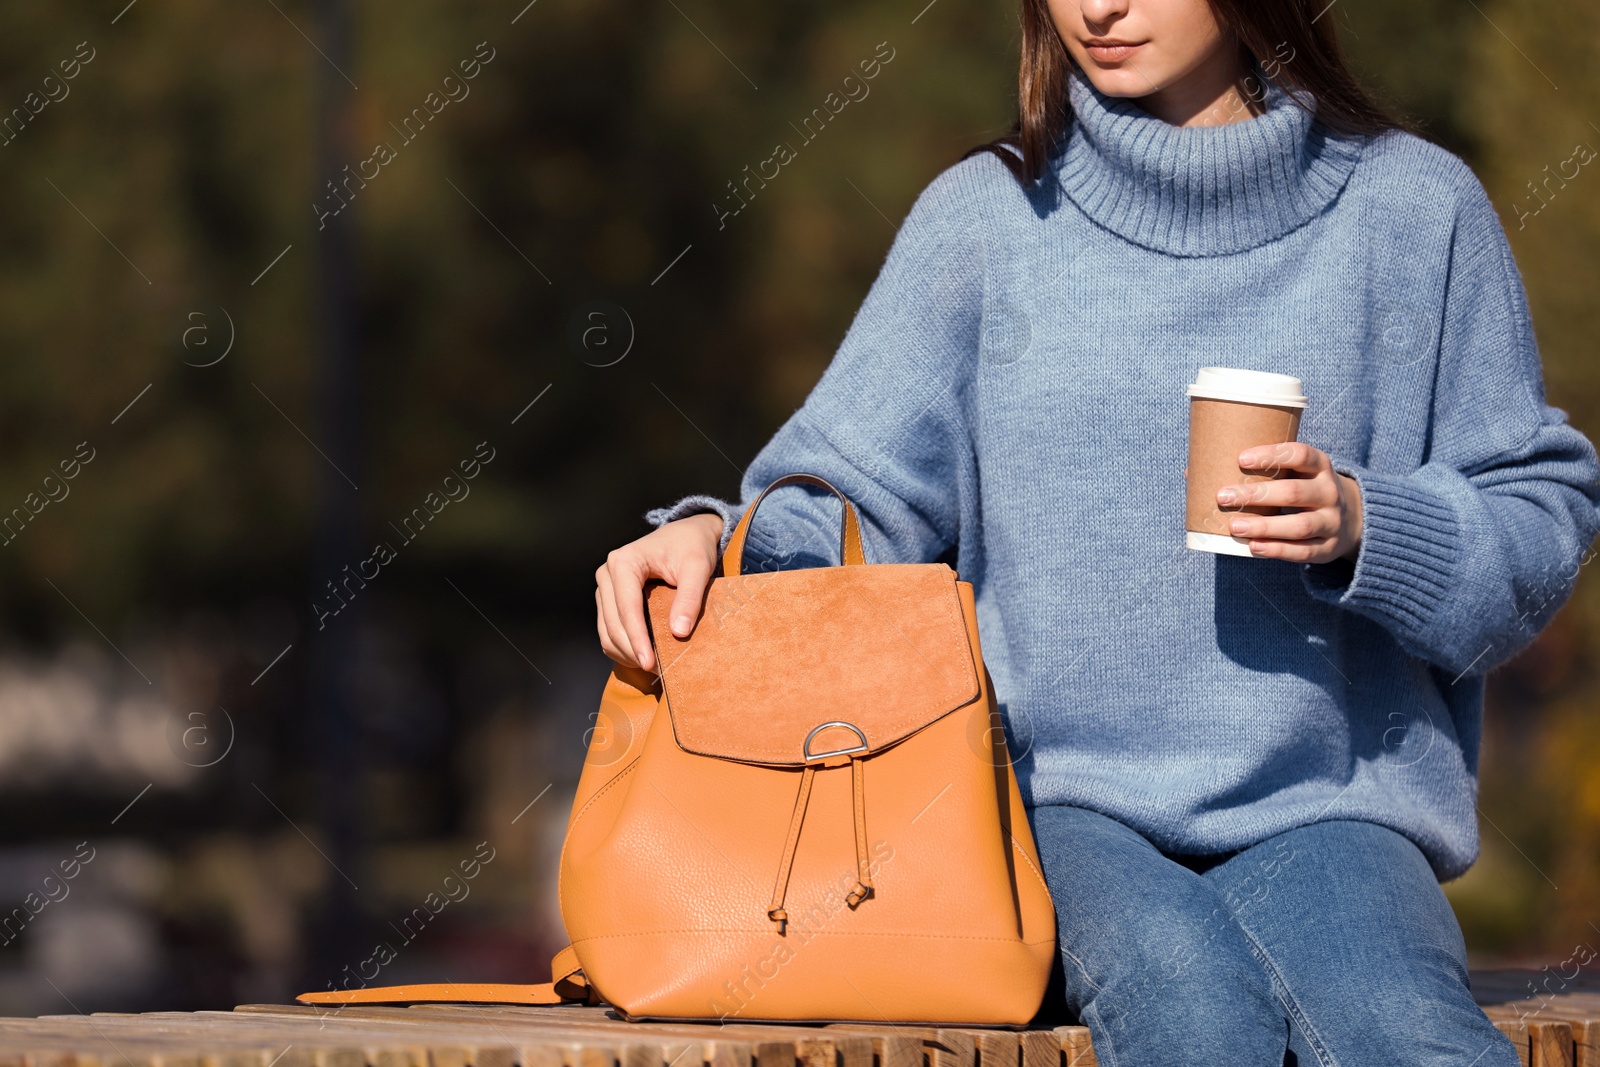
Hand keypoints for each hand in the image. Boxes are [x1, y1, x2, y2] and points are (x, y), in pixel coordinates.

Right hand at [595, 512, 723, 670]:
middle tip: (657, 670)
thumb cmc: (691, 547)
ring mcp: (606, 588)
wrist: (686, 535)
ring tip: (652, 666)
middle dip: (632, 650)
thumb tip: (678, 632)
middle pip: (612, 623)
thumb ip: (689, 597)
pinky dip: (623, 648)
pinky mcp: (609, 600)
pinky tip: (643, 656)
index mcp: (623, 562)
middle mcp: (607, 574)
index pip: (626, 608)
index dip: (637, 639)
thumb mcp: (697, 568)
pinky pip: (608, 631)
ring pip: (606, 631)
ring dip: (626, 653)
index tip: (650, 663)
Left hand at [1217, 443, 1363, 563]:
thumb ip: (1264, 471)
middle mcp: (1330, 492)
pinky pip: (1303, 551)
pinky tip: (1254, 546)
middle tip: (1223, 496)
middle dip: (1256, 495)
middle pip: (1294, 492)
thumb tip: (1198, 472)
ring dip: (1264, 527)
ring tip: (1235, 526)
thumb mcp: (1298, 473)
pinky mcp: (1328, 547)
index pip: (1300, 455)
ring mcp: (1332, 521)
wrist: (1349, 518)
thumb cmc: (1305, 489)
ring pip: (1300, 525)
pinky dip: (1277, 550)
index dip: (1271, 455)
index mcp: (1320, 466)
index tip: (1241, 459)